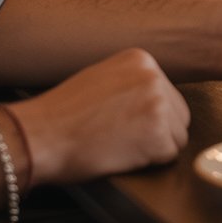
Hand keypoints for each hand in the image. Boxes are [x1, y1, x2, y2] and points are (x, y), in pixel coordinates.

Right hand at [13, 48, 189, 184]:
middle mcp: (154, 76)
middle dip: (158, 132)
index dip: (150, 116)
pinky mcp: (157, 133)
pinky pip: (169, 155)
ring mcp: (158, 103)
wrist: (43, 134)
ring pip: (177, 137)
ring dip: (154, 147)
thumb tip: (151, 99)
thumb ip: (132, 83)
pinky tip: (122, 154)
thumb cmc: (63, 113)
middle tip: (124, 138)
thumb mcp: (103, 78)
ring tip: (121, 145)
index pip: (168, 94)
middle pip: (178, 115)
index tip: (127, 123)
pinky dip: (149, 162)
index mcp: (142, 59)